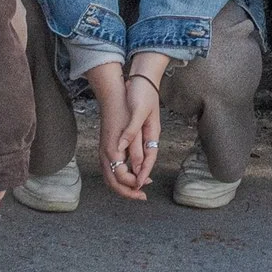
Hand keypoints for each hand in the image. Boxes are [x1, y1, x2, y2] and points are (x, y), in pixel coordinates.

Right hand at [93, 77, 147, 201]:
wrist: (111, 95)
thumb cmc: (124, 109)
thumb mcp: (133, 127)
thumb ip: (135, 149)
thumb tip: (139, 170)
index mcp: (112, 151)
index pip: (122, 178)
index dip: (135, 184)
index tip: (147, 184)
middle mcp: (105, 154)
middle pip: (113, 183)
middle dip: (128, 192)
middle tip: (142, 196)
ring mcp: (102, 151)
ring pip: (109, 178)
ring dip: (123, 186)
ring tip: (138, 188)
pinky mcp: (104, 148)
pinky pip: (109, 170)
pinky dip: (118, 178)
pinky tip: (130, 174)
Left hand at [116, 67, 164, 186]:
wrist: (142, 78)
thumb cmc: (141, 92)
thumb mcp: (137, 111)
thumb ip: (131, 131)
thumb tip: (121, 149)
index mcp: (150, 132)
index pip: (147, 159)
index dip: (142, 174)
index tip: (138, 186)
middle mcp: (148, 136)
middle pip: (145, 163)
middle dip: (139, 180)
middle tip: (137, 193)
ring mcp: (143, 133)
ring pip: (140, 159)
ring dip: (136, 173)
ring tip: (133, 185)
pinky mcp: (138, 129)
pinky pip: (135, 151)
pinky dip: (133, 162)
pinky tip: (128, 166)